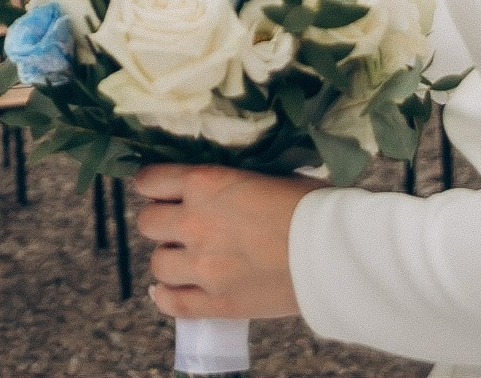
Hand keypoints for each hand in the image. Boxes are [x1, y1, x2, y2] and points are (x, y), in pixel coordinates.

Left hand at [134, 163, 320, 322]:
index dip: (153, 186)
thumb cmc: (312, 206)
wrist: (333, 252)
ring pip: (157, 264)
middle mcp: (195, 223)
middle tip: (179, 228)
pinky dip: (167, 298)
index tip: (161, 192)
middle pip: (146, 223)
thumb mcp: (267, 175)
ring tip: (186, 261)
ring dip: (169, 261)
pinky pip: (173, 304)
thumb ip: (234, 183)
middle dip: (161, 224)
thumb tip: (226, 186)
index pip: (150, 180)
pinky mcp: (216, 303)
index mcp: (206, 184)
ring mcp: (202, 267)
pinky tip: (169, 293)